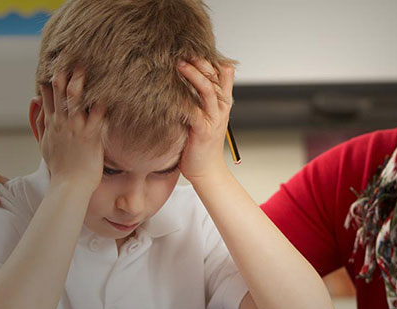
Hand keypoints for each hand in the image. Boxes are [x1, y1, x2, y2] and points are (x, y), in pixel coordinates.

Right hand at [40, 69, 106, 188]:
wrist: (69, 186)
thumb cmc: (60, 167)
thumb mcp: (43, 143)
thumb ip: (38, 121)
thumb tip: (33, 100)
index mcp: (51, 124)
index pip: (47, 96)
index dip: (51, 80)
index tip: (56, 64)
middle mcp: (61, 123)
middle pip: (60, 93)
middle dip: (64, 76)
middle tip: (70, 59)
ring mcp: (75, 129)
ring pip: (75, 101)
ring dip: (79, 84)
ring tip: (83, 69)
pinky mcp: (90, 137)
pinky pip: (97, 116)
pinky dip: (101, 104)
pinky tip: (107, 93)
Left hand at [176, 58, 234, 182]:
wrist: (206, 171)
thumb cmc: (200, 144)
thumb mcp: (204, 117)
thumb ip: (199, 99)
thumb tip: (184, 80)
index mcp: (222, 103)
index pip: (224, 73)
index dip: (212, 59)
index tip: (194, 48)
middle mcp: (220, 108)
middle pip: (217, 76)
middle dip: (201, 61)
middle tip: (184, 50)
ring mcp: (213, 119)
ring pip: (208, 90)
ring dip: (194, 75)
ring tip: (179, 64)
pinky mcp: (203, 131)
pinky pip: (195, 112)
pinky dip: (184, 101)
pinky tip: (172, 93)